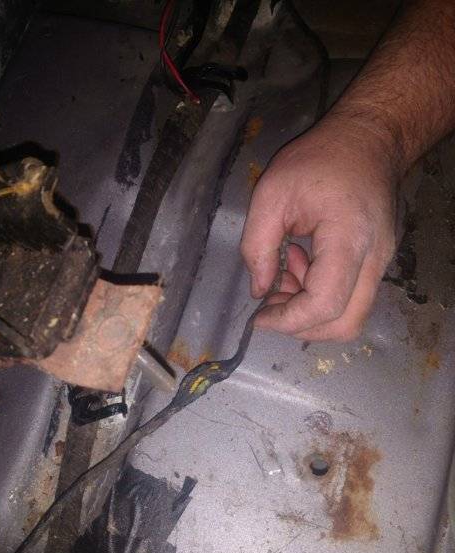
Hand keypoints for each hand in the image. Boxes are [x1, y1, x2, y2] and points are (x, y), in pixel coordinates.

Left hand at [240, 118, 398, 340]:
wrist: (369, 139)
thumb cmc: (320, 158)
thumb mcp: (271, 194)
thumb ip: (257, 246)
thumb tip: (259, 291)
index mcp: (348, 239)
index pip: (324, 305)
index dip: (288, 321)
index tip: (259, 316)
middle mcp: (374, 259)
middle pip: (344, 324)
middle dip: (301, 326)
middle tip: (271, 303)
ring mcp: (381, 264)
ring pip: (350, 317)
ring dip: (310, 313)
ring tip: (284, 274)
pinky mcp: (377, 264)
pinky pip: (351, 299)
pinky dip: (321, 298)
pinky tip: (300, 265)